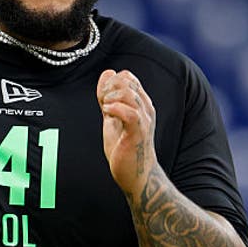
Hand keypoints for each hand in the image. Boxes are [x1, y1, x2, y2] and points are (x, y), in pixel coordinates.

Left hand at [97, 69, 156, 196]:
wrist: (135, 174)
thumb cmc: (125, 147)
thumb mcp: (112, 117)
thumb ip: (108, 97)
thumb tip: (107, 72)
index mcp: (140, 103)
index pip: (127, 76)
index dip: (110, 82)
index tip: (102, 99)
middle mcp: (145, 108)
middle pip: (126, 80)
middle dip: (107, 88)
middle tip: (103, 105)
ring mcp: (144, 120)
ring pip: (128, 92)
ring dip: (110, 98)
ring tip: (105, 111)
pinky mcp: (138, 133)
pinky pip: (130, 112)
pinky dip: (114, 109)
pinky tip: (107, 115)